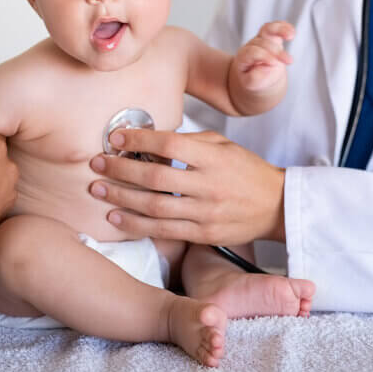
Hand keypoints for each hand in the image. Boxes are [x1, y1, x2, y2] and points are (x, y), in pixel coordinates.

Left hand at [88, 128, 285, 244]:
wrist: (276, 206)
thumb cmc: (245, 170)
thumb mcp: (223, 145)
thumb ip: (189, 142)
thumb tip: (148, 138)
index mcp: (215, 157)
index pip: (171, 144)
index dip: (140, 139)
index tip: (116, 137)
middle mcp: (209, 185)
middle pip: (156, 176)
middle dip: (121, 169)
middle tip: (96, 163)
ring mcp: (206, 213)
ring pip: (155, 207)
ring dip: (121, 198)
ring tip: (98, 189)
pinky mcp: (203, 234)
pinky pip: (164, 231)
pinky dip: (136, 225)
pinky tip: (115, 217)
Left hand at [232, 21, 293, 93]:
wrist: (259, 75)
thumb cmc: (254, 78)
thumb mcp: (251, 83)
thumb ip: (254, 78)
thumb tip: (265, 68)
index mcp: (243, 56)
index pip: (252, 52)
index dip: (264, 55)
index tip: (274, 63)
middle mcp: (251, 45)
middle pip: (262, 43)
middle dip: (277, 51)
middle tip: (289, 61)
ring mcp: (261, 39)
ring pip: (267, 28)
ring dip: (280, 30)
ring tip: (291, 35)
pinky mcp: (271, 36)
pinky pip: (276, 27)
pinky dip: (284, 27)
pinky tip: (292, 32)